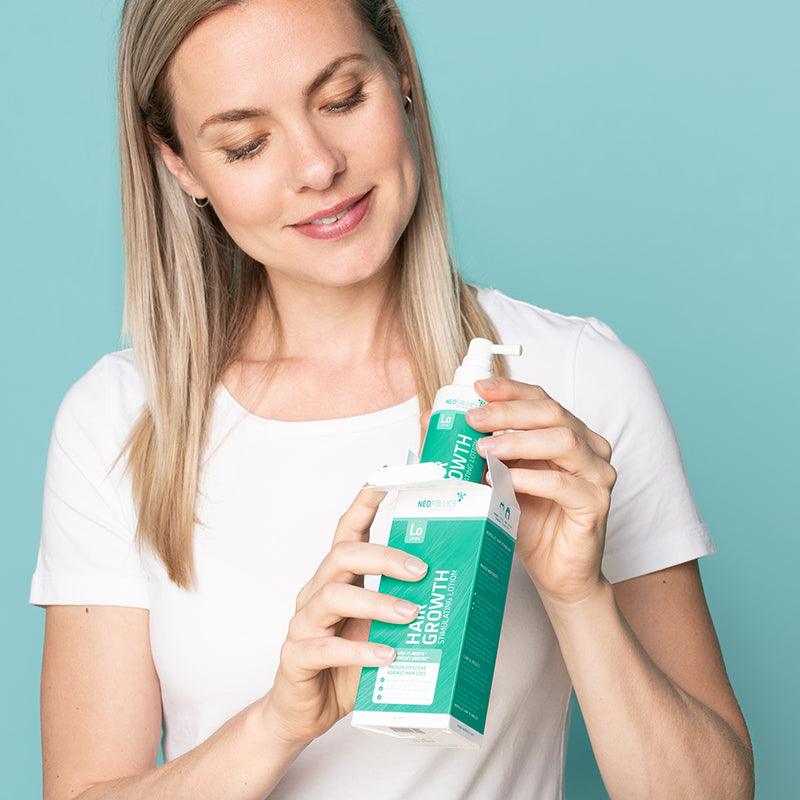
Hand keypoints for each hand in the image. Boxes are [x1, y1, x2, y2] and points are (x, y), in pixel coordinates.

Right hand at [266, 484, 428, 746]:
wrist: (302, 713)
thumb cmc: (345, 666)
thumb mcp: (378, 632)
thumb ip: (400, 610)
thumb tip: (450, 592)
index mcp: (337, 579)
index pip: (348, 531)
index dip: (365, 501)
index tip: (388, 475)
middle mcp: (315, 593)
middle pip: (342, 554)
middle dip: (384, 556)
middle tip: (421, 571)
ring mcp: (303, 624)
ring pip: (333, 595)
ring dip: (377, 602)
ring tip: (411, 616)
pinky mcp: (297, 657)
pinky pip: (324, 648)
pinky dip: (359, 650)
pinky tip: (386, 656)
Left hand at [454, 378, 615, 606]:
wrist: (557, 572)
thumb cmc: (530, 522)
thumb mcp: (498, 478)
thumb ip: (475, 449)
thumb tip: (430, 421)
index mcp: (568, 432)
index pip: (540, 398)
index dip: (509, 390)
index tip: (478, 389)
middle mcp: (589, 447)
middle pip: (550, 413)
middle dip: (507, 412)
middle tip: (473, 419)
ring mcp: (597, 474)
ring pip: (562, 441)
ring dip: (518, 441)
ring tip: (484, 451)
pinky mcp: (596, 504)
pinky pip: (563, 484)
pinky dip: (530, 479)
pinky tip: (505, 481)